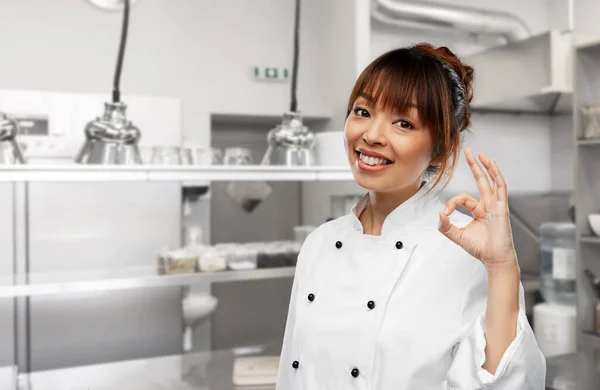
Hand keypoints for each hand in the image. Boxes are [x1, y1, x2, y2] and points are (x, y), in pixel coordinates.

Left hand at [438, 148, 517, 267]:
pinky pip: (500, 188)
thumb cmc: (480, 248)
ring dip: (486, 167)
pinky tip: (492, 165)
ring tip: (481, 154)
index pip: (463, 198)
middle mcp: (488, 205)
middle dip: (475, 166)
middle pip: (481, 180)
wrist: (493, 258)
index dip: (451, 202)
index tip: (445, 213)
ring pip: (492, 181)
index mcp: (479, 211)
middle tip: (468, 152)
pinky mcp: (502, 207)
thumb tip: (439, 213)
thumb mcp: (457, 235)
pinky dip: (496, 175)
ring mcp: (496, 205)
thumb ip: (445, 226)